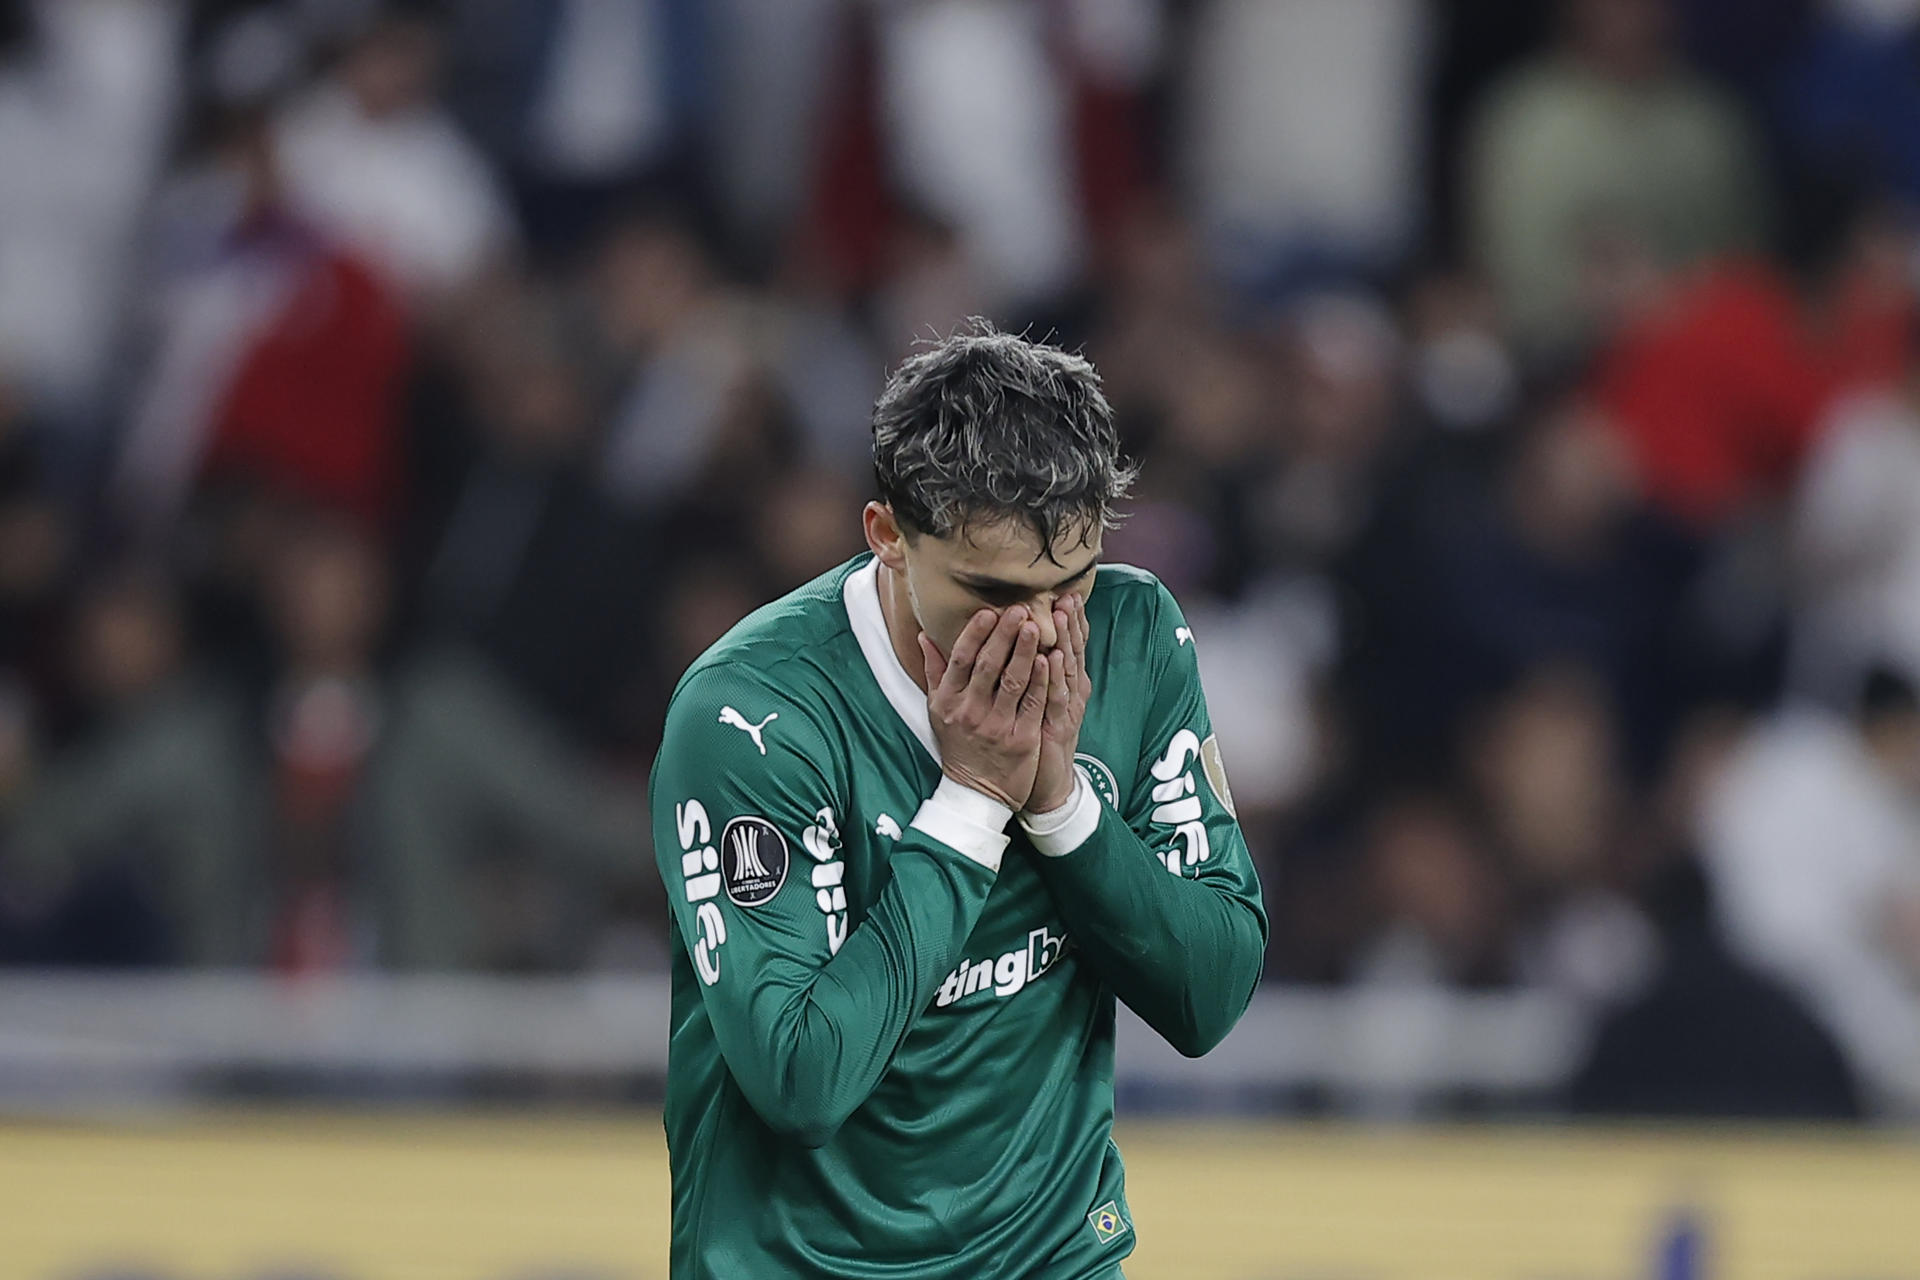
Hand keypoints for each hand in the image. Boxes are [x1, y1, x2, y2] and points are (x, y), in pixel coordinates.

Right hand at [920, 606, 1049, 810]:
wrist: (977, 791)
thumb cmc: (959, 744)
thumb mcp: (938, 710)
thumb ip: (935, 671)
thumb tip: (925, 635)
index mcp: (949, 701)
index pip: (961, 659)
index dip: (975, 634)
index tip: (989, 611)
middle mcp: (970, 712)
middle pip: (987, 666)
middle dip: (1004, 635)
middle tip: (1019, 609)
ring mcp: (996, 726)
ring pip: (1013, 681)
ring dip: (1025, 651)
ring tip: (1036, 626)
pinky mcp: (1022, 739)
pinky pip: (1033, 704)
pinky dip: (1041, 680)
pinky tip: (1050, 659)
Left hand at [1025, 594, 1091, 814]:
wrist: (1046, 784)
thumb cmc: (1037, 738)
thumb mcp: (1037, 700)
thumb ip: (1032, 671)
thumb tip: (1026, 641)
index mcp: (1063, 683)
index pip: (1069, 644)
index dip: (1069, 620)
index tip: (1065, 592)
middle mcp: (1070, 692)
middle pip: (1073, 650)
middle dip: (1070, 622)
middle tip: (1067, 595)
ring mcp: (1066, 709)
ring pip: (1067, 670)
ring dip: (1064, 641)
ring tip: (1061, 615)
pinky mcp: (1058, 728)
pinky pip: (1055, 699)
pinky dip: (1054, 677)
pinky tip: (1053, 658)